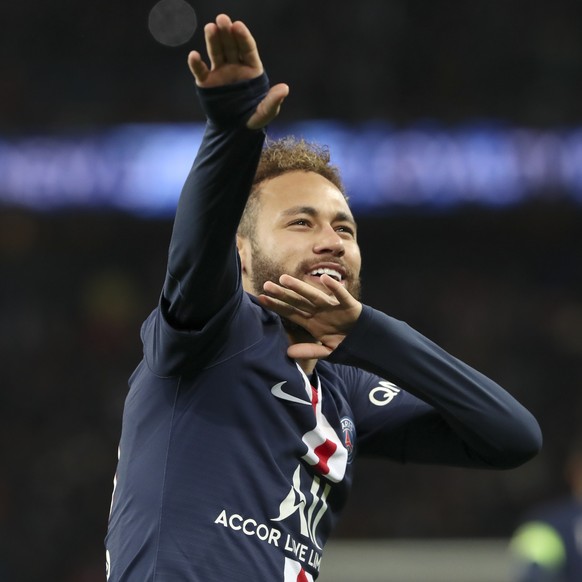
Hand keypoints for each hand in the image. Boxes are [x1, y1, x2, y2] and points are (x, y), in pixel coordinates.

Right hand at [187, 14, 288, 128]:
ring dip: (213, 40)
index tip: (238, 25)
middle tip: (222, 19)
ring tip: (211, 27)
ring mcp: (220, 73)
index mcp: (251, 70)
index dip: (243, 37)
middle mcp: (235, 67)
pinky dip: (196, 63)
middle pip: (231, 46)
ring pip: (216, 53)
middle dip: (227, 32)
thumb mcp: (265, 112)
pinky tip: (194, 55)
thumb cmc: (253, 119)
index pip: (247, 49)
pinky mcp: (207, 83)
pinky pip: (200, 71)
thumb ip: (273, 101)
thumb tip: (285, 89)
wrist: (234, 131)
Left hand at [259, 274, 362, 359]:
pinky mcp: (348, 306)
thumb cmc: (345, 343)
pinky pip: (341, 296)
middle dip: (282, 294)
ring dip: (299, 288)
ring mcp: (332, 307)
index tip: (261, 298)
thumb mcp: (326, 351)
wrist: (368, 342)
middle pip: (297, 302)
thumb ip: (309, 350)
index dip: (276, 306)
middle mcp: (319, 311)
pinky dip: (335, 288)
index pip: (290, 312)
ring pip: (314, 296)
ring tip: (284, 279)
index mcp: (312, 322)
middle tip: (266, 285)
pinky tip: (325, 279)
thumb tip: (288, 353)